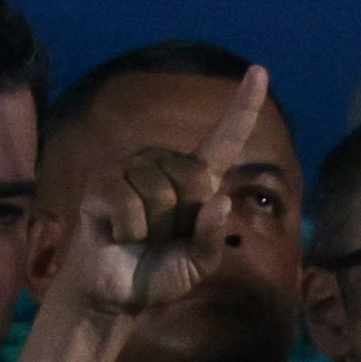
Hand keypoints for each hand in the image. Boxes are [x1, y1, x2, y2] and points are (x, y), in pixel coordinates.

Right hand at [58, 66, 270, 316]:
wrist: (117, 290)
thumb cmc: (161, 271)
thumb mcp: (198, 262)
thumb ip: (212, 239)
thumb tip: (221, 202)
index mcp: (196, 178)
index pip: (225, 138)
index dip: (242, 107)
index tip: (259, 71)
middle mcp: (163, 164)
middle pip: (196, 180)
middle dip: (185, 220)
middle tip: (163, 237)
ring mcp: (129, 169)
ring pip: (163, 194)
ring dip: (156, 229)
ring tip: (140, 236)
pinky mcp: (101, 182)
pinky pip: (131, 205)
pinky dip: (131, 232)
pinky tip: (119, 235)